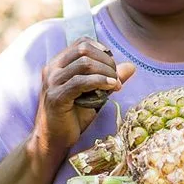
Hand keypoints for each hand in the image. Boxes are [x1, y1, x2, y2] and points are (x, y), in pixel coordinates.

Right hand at [28, 38, 135, 163]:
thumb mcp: (94, 94)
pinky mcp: (56, 97)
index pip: (81, 43)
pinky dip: (100, 82)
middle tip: (117, 77)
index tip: (113, 65)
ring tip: (116, 84)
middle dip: (106, 61)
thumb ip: (109, 79)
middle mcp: (52, 69)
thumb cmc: (72, 117)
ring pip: (84, 64)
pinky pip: (80, 82)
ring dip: (106, 71)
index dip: (101, 50)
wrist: (54, 140)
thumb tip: (131, 67)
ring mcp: (52, 82)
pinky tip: (111, 87)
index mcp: (58, 64)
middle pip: (83, 49)